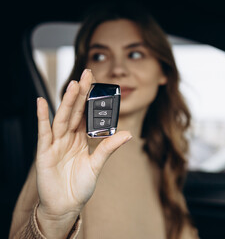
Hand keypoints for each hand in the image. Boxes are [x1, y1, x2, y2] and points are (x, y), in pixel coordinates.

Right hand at [35, 69, 131, 236]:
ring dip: (67, 101)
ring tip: (73, 84)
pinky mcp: (44, 153)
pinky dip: (42, 117)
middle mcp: (68, 137)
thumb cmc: (80, 186)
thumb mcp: (97, 165)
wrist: (66, 206)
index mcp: (80, 138)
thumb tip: (128, 134)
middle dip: (81, 93)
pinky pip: (43, 132)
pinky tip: (41, 102)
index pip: (87, 115)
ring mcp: (55, 143)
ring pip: (62, 118)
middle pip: (75, 111)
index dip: (92, 100)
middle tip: (88, 74)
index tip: (100, 84)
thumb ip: (108, 148)